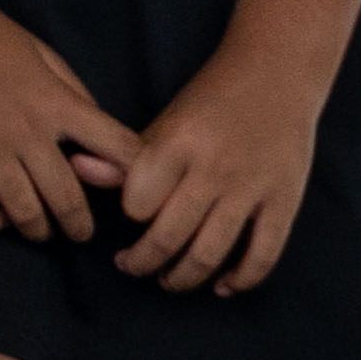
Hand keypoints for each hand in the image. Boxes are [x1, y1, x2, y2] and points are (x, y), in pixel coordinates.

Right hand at [0, 0, 139, 239]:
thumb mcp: (46, 57)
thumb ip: (73, 97)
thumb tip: (91, 139)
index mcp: (59, 105)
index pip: (116, 147)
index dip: (133, 174)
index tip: (132, 191)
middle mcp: (28, 133)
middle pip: (67, 196)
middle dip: (79, 224)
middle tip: (79, 233)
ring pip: (23, 209)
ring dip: (37, 229)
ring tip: (40, 232)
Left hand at [108, 50, 321, 290]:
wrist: (278, 72)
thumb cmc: (209, 103)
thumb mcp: (163, 123)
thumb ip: (123, 157)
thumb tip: (75, 169)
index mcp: (177, 143)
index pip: (138, 202)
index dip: (130, 217)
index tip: (128, 220)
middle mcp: (214, 168)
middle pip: (168, 237)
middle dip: (142, 262)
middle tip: (130, 266)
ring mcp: (252, 187)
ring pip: (209, 253)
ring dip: (182, 278)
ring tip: (166, 280)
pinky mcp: (285, 199)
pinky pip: (263, 254)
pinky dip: (241, 279)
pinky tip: (222, 286)